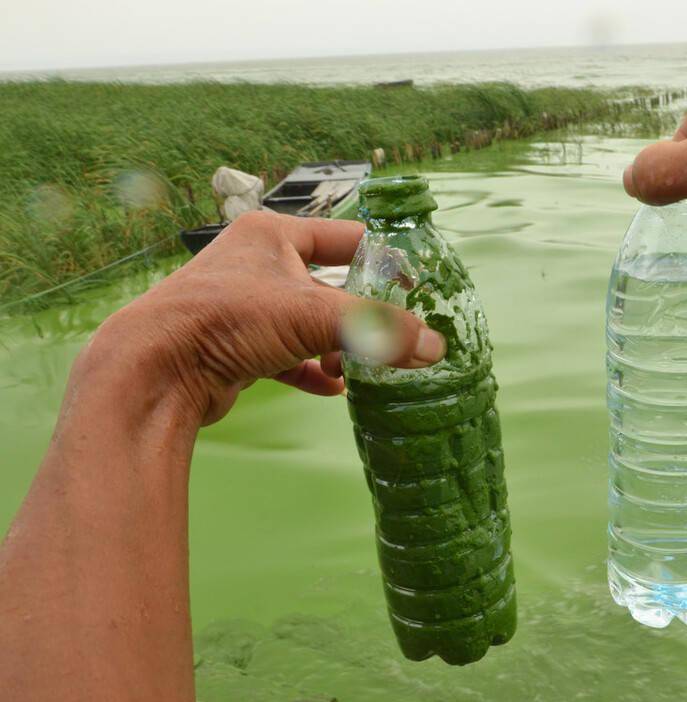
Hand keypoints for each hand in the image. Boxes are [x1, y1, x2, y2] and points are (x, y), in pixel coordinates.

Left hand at [85, 211, 445, 425]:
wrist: (155, 371)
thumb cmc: (227, 320)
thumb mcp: (316, 316)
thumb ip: (381, 330)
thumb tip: (435, 346)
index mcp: (271, 235)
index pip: (344, 237)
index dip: (382, 261)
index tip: (414, 287)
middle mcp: (254, 264)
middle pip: (328, 285)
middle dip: (358, 316)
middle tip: (386, 338)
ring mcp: (241, 306)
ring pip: (306, 323)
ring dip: (336, 347)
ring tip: (354, 368)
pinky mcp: (231, 346)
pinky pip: (284, 355)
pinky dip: (310, 369)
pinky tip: (332, 387)